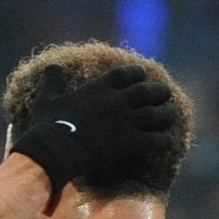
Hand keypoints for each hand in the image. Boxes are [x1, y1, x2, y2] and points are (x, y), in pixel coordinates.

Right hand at [10, 64, 178, 201]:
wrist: (55, 150)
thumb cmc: (48, 125)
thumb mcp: (47, 98)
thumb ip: (53, 81)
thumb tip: (53, 68)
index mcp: (99, 88)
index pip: (125, 74)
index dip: (137, 73)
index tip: (142, 74)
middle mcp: (117, 101)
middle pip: (147, 91)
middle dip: (158, 91)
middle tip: (165, 93)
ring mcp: (127, 122)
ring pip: (157, 115)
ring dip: (166, 115)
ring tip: (171, 116)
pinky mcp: (131, 143)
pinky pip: (157, 140)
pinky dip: (164, 140)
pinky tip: (168, 142)